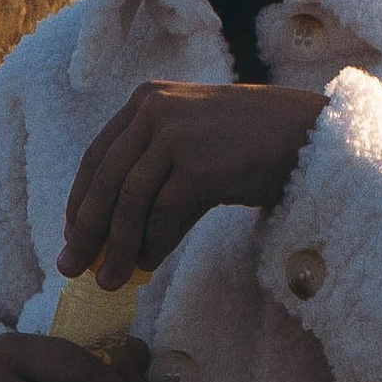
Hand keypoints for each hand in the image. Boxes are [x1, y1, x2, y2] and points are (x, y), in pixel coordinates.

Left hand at [61, 79, 324, 289]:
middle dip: (86, 231)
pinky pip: (165, 215)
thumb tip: (116, 228)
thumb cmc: (253, 142)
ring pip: (131, 202)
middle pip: (106, 182)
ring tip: (110, 280)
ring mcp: (178, 136)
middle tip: (72, 267)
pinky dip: (154, 245)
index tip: (72, 235)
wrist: (309, 133)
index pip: (97, 157)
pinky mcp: (201, 166)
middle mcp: (155, 111)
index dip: (79, 200)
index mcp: (147, 100)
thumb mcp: (193, 137)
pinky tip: (150, 265)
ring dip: (118, 248)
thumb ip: (155, 164)